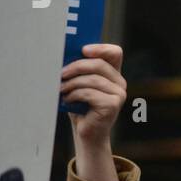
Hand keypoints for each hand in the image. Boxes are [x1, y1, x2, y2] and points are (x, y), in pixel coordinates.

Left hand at [60, 44, 125, 180]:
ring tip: (61, 90)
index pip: (114, 52)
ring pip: (92, 79)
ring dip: (72, 83)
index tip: (83, 50)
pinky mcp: (112, 105)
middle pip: (99, 64)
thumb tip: (64, 54)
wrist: (87, 133)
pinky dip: (74, 95)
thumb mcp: (79, 84)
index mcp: (113, 74)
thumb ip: (79, 70)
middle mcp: (120, 82)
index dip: (100, 48)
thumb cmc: (80, 107)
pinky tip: (67, 100)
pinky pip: (89, 92)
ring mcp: (119, 94)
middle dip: (76, 67)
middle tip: (60, 74)